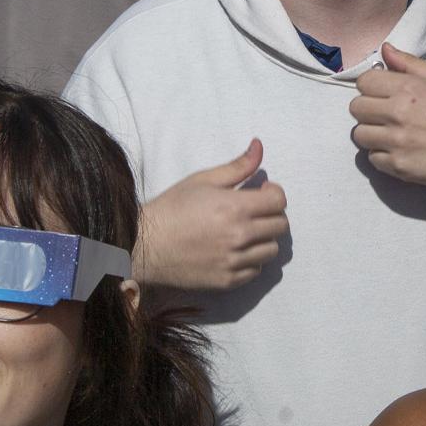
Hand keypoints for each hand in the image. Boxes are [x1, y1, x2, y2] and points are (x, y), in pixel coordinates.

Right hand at [136, 140, 289, 289]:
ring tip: (244, 232)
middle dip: (271, 214)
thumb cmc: (171, 208)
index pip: (279, 201)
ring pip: (271, 250)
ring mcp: (233, 261)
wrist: (145, 244)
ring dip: (263, 239)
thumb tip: (259, 145)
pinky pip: (255, 270)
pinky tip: (234, 250)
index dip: (274, 193)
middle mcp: (239, 235)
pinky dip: (251, 260)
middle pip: (280, 226)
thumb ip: (237, 166)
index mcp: (234, 207)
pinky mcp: (227, 280)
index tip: (262, 191)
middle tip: (253, 211)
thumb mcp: (202, 180)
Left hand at [350, 44, 425, 188]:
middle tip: (384, 113)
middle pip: (356, 108)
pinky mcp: (396, 165)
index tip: (380, 92)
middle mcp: (398, 114)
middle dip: (368, 109)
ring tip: (390, 132)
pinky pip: (372, 157)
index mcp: (408, 89)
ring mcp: (396, 142)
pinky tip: (398, 149)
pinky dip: (382, 154)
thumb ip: (408, 62)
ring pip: (359, 134)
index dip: (370, 86)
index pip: (364, 82)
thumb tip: (385, 49)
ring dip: (372, 132)